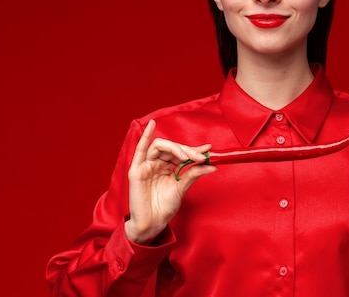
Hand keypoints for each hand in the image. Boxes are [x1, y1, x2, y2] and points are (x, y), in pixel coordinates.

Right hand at [124, 120, 216, 243]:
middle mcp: (157, 164)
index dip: (195, 150)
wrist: (153, 223)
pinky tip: (152, 125)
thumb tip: (212, 165)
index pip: (182, 153)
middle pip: (173, 148)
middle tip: (201, 156)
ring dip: (175, 148)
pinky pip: (140, 149)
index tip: (209, 150)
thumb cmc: (164, 207)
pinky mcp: (136, 170)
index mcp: (168, 167)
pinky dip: (145, 136)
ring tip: (186, 156)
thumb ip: (193, 174)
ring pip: (160, 146)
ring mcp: (146, 165)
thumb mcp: (182, 188)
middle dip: (188, 150)